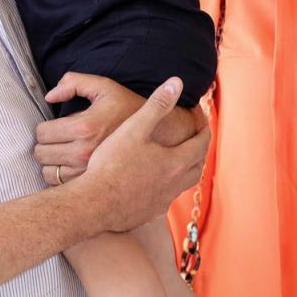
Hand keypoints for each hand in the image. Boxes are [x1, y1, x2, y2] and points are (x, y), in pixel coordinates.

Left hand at [35, 72, 203, 183]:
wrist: (157, 137)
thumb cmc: (128, 110)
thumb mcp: (104, 87)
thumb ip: (74, 82)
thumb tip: (50, 96)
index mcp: (84, 128)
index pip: (42, 133)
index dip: (44, 128)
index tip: (52, 127)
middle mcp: (84, 153)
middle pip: (41, 154)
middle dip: (45, 145)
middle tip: (56, 140)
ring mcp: (87, 173)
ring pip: (47, 173)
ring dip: (50, 163)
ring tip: (62, 154)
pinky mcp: (92, 185)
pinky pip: (60, 185)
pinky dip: (60, 177)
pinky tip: (70, 167)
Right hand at [79, 77, 209, 233]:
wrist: (94, 203)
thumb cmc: (111, 164)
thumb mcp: (134, 128)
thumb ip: (157, 105)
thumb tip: (177, 83)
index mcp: (175, 161)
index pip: (200, 143)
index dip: (203, 130)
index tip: (203, 122)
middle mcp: (174, 184)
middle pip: (197, 166)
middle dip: (199, 150)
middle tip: (197, 140)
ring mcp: (162, 202)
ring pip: (183, 185)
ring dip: (186, 170)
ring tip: (181, 161)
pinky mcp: (148, 214)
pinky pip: (166, 200)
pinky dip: (168, 188)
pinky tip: (158, 186)